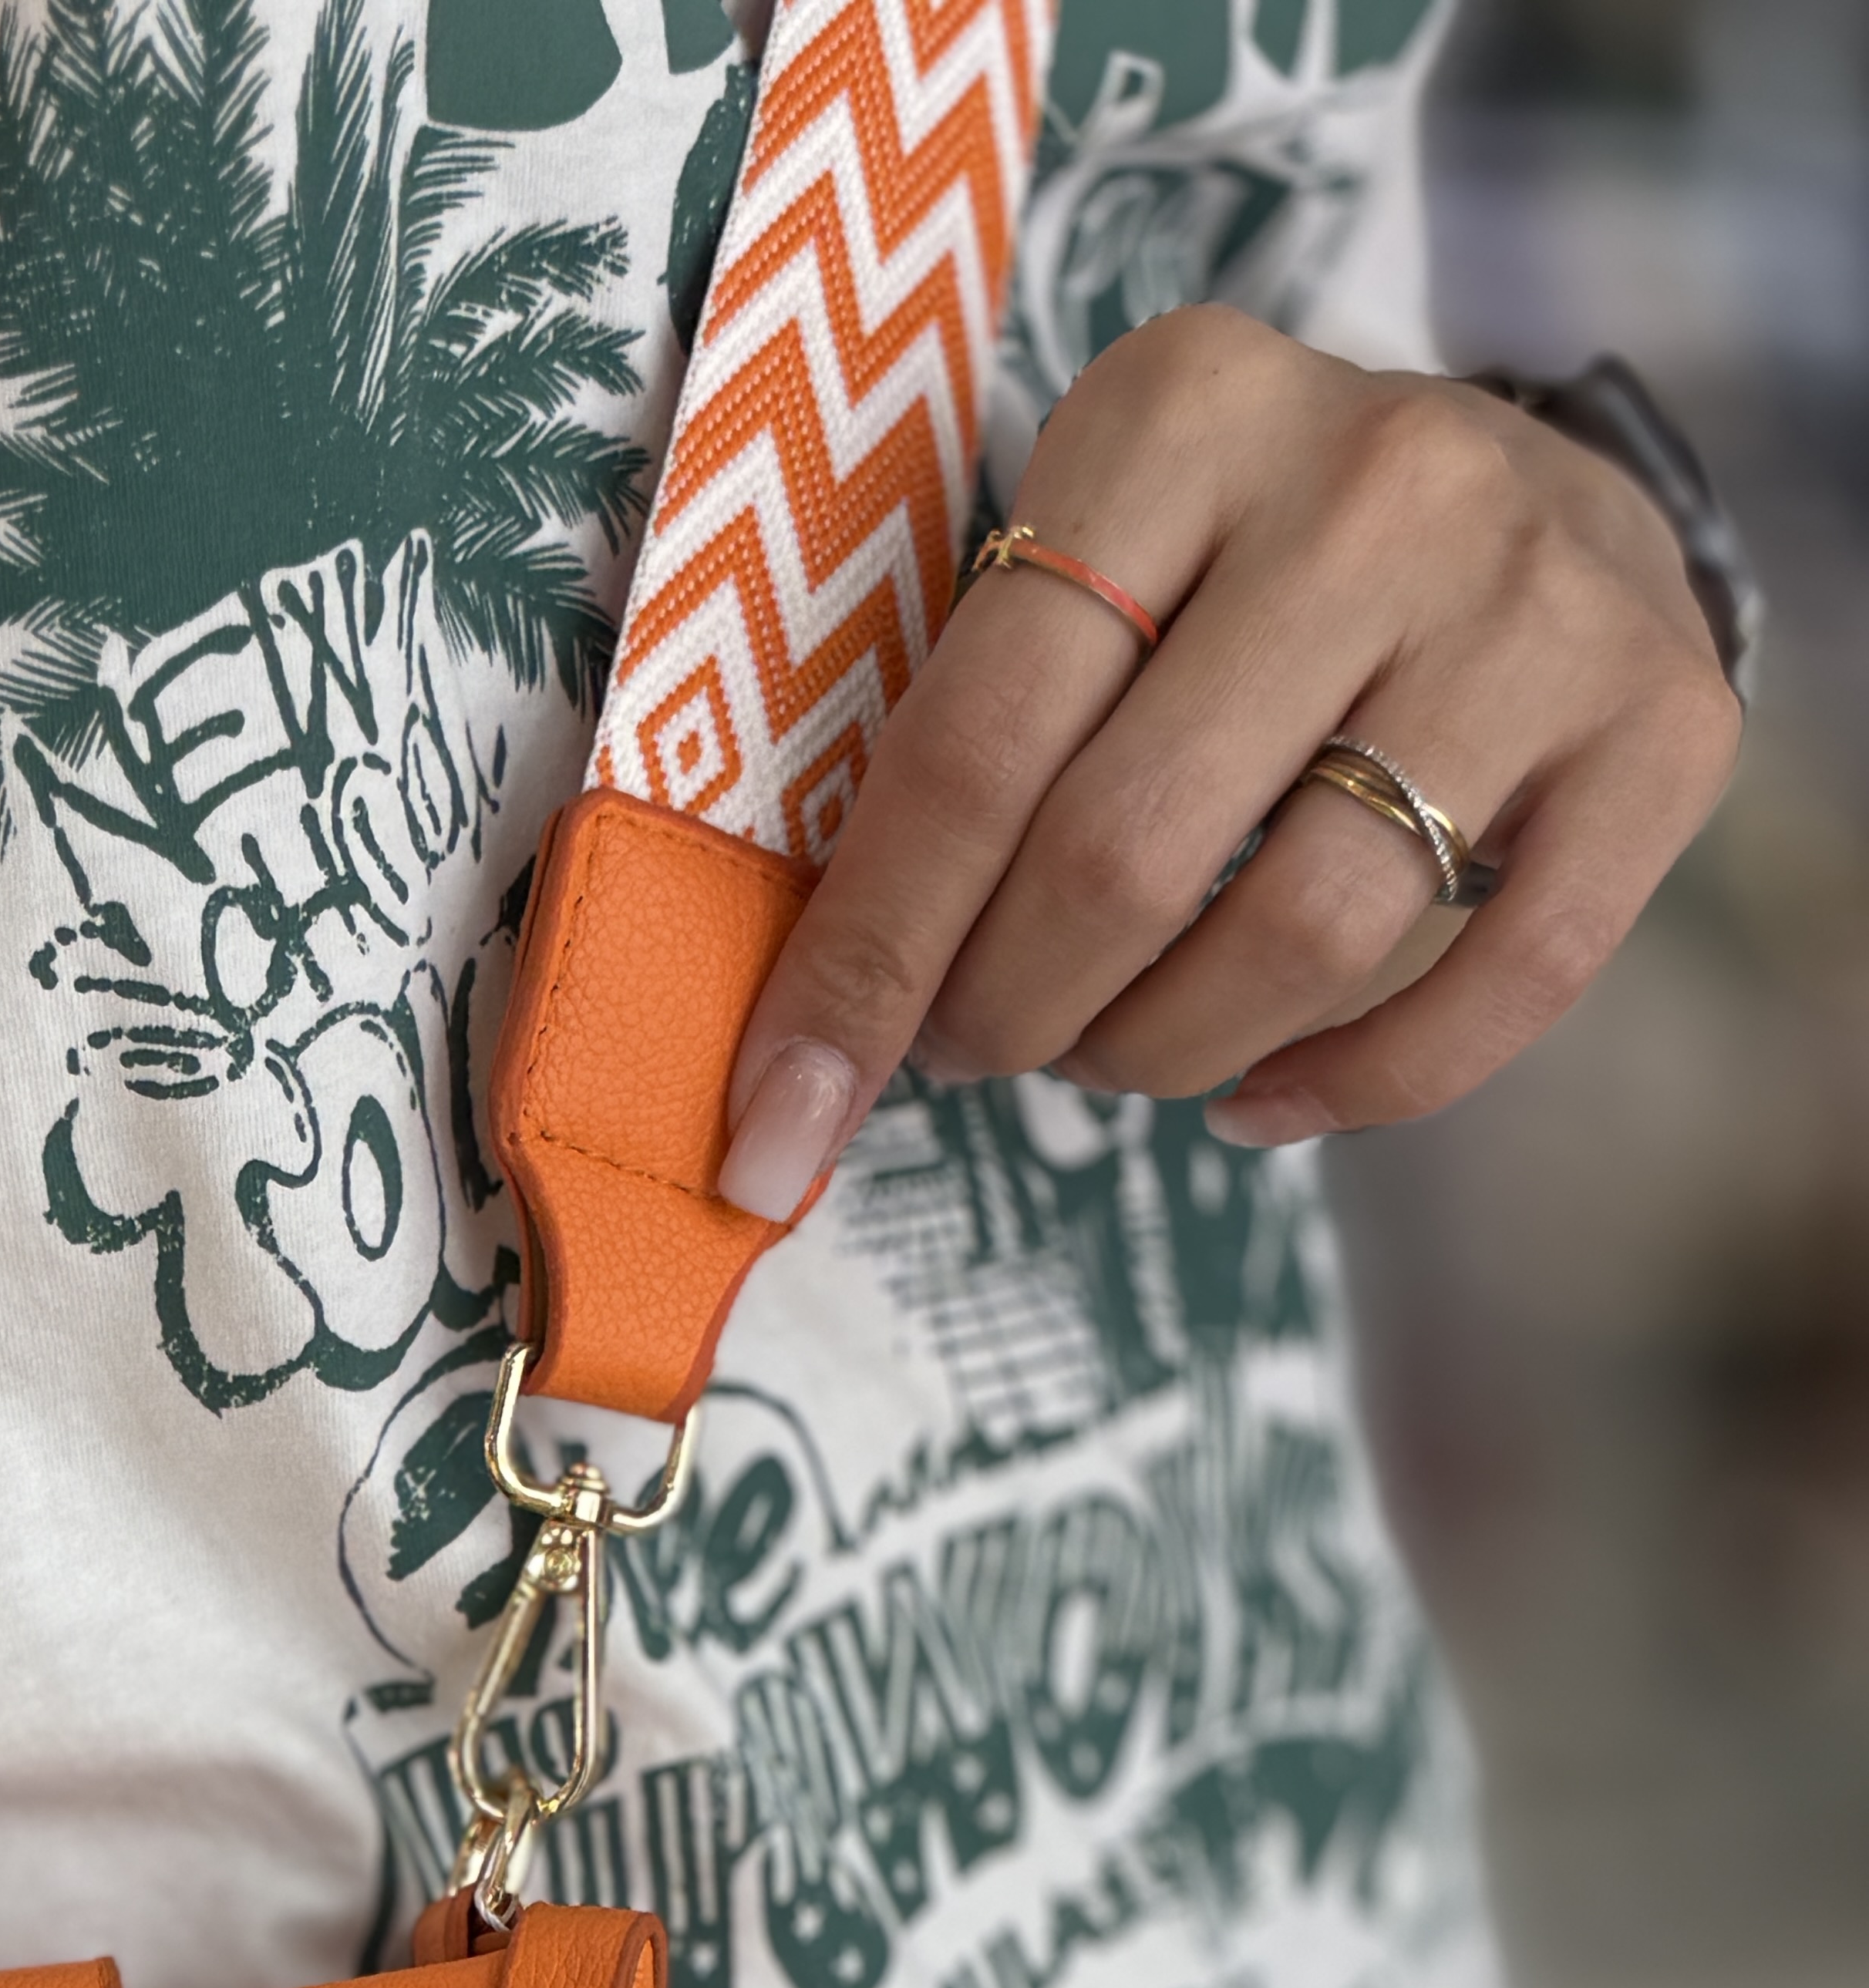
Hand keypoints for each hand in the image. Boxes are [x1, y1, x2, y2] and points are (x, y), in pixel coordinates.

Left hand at [717, 303, 1740, 1211]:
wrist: (1532, 494)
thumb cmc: (1243, 569)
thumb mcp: (1091, 563)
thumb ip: (959, 745)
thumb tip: (807, 1040)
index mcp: (1181, 413)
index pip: (973, 747)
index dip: (863, 967)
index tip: (775, 1125)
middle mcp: (1374, 483)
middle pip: (1123, 858)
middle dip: (1007, 1014)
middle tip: (982, 1046)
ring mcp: (1538, 601)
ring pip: (1298, 935)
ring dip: (1159, 1053)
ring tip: (1114, 1050)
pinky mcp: (1661, 725)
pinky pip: (1494, 985)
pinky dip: (1351, 1087)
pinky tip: (1264, 1095)